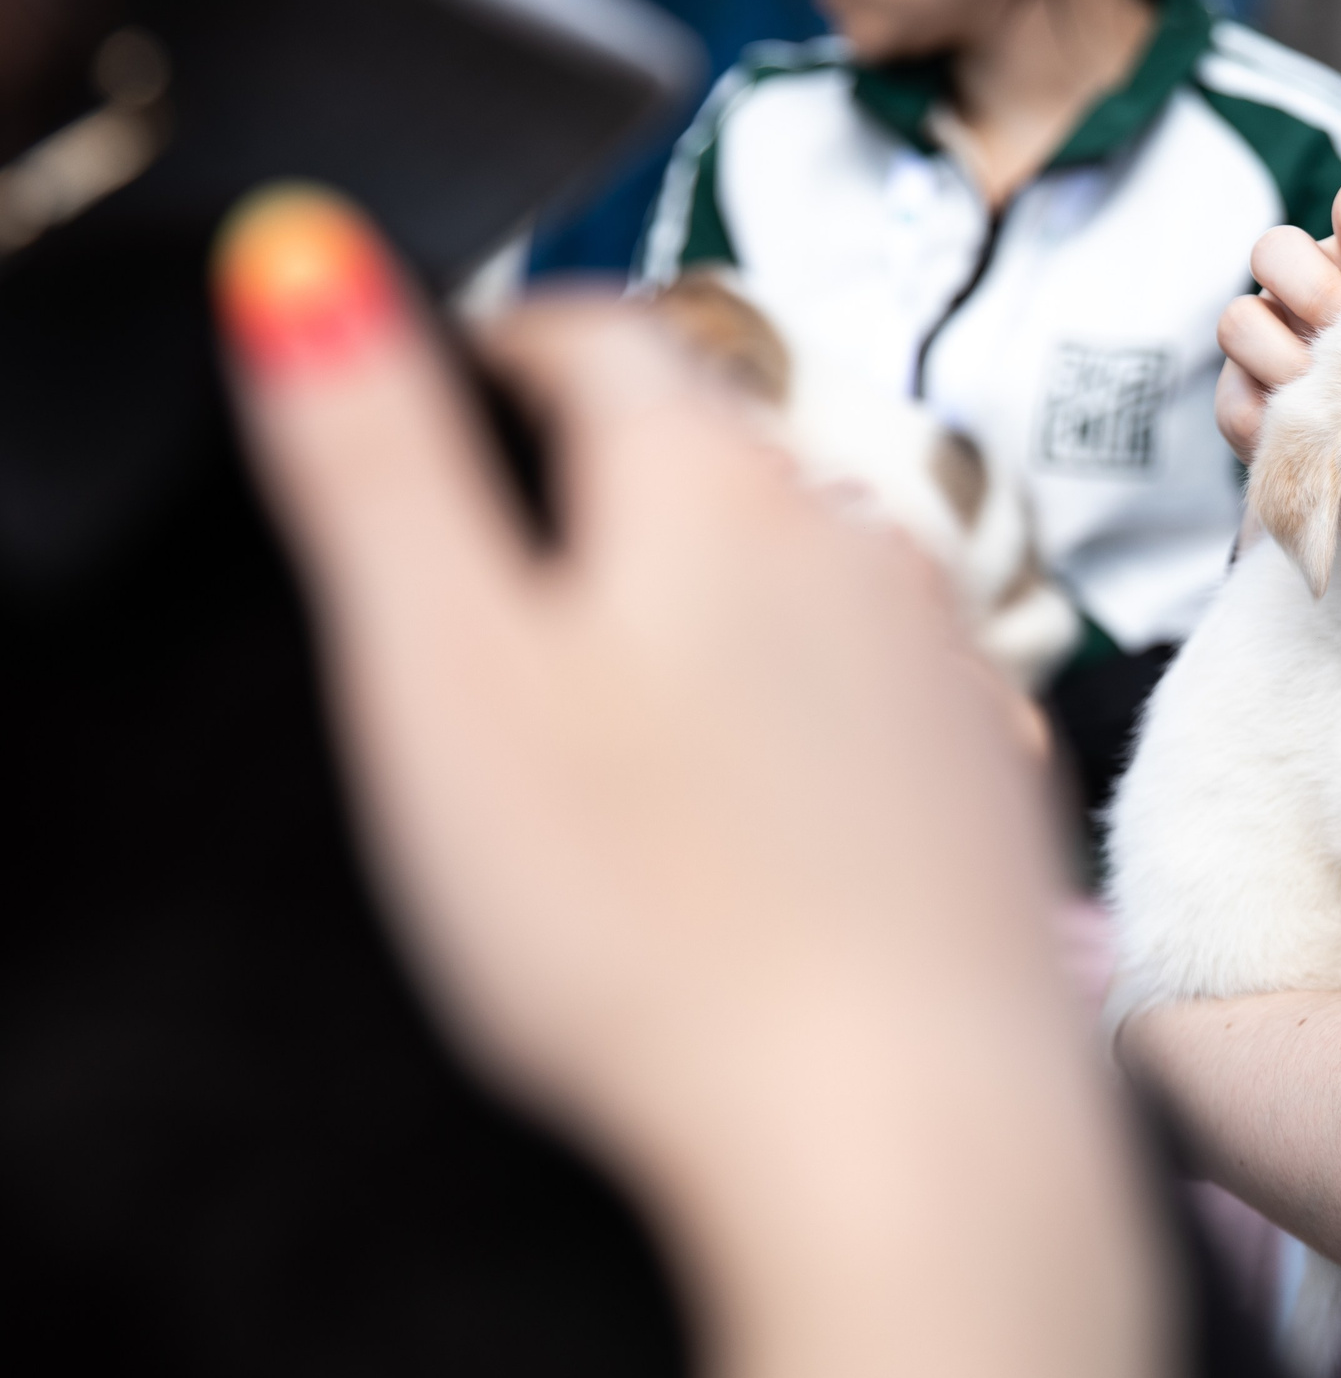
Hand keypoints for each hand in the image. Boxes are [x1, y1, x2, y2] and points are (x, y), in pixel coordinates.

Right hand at [212, 185, 1168, 1377]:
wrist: (895, 1111)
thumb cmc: (652, 918)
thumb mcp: (441, 670)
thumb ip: (371, 458)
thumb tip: (314, 267)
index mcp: (706, 485)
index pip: (600, 334)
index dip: (512, 339)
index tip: (465, 367)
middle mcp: (852, 537)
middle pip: (716, 444)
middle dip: (616, 467)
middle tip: (526, 535)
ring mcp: (943, 653)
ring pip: (814, 558)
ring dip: (729, 579)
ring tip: (645, 660)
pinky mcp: (989, 768)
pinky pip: (889, 679)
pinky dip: (819, 694)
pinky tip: (780, 776)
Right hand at [1213, 175, 1340, 460]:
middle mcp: (1305, 286)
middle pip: (1275, 250)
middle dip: (1313, 292)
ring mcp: (1266, 340)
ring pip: (1238, 320)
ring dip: (1281, 358)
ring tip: (1329, 395)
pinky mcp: (1242, 400)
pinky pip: (1232, 400)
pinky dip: (1266, 420)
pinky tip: (1307, 439)